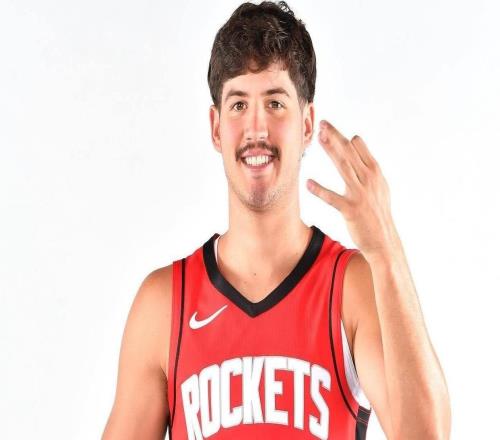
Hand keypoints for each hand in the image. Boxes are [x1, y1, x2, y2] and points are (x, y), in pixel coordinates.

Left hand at [307, 120, 400, 258]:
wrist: (384, 240)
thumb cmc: (378, 212)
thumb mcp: (379, 185)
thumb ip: (366, 164)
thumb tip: (355, 140)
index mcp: (375, 173)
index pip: (359, 149)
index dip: (343, 137)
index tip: (328, 126)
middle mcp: (369, 180)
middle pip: (350, 154)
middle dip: (335, 137)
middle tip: (321, 124)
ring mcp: (360, 195)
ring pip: (343, 168)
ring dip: (331, 152)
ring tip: (318, 139)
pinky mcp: (351, 210)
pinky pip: (333, 198)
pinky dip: (320, 191)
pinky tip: (308, 183)